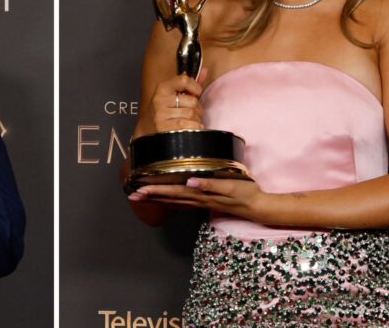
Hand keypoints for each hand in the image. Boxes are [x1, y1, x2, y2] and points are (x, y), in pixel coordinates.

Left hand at [127, 177, 266, 220]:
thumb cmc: (245, 192)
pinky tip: (164, 200)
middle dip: (150, 196)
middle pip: (169, 198)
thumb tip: (190, 181)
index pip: (172, 191)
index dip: (155, 190)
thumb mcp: (229, 186)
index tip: (139, 189)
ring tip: (141, 196)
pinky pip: (182, 202)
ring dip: (157, 199)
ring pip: (173, 201)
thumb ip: (210, 184)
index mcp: (200, 193)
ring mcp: (200, 202)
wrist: (257, 206)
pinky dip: (170, 200)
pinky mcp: (205, 202)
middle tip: (131, 194)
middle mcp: (197, 199)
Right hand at [143, 71, 206, 133]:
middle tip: (193, 112)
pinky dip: (193, 128)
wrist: (148, 128)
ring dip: (196, 120)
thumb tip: (205, 69)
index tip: (196, 93)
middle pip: (192, 101)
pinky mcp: (163, 128)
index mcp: (163, 87)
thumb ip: (190, 83)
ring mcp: (160, 114)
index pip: (184, 80)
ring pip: (191, 114)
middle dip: (198, 109)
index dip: (196, 87)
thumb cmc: (165, 110)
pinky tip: (189, 128)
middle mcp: (160, 99)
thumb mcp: (174, 94)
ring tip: (190, 121)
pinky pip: (188, 126)